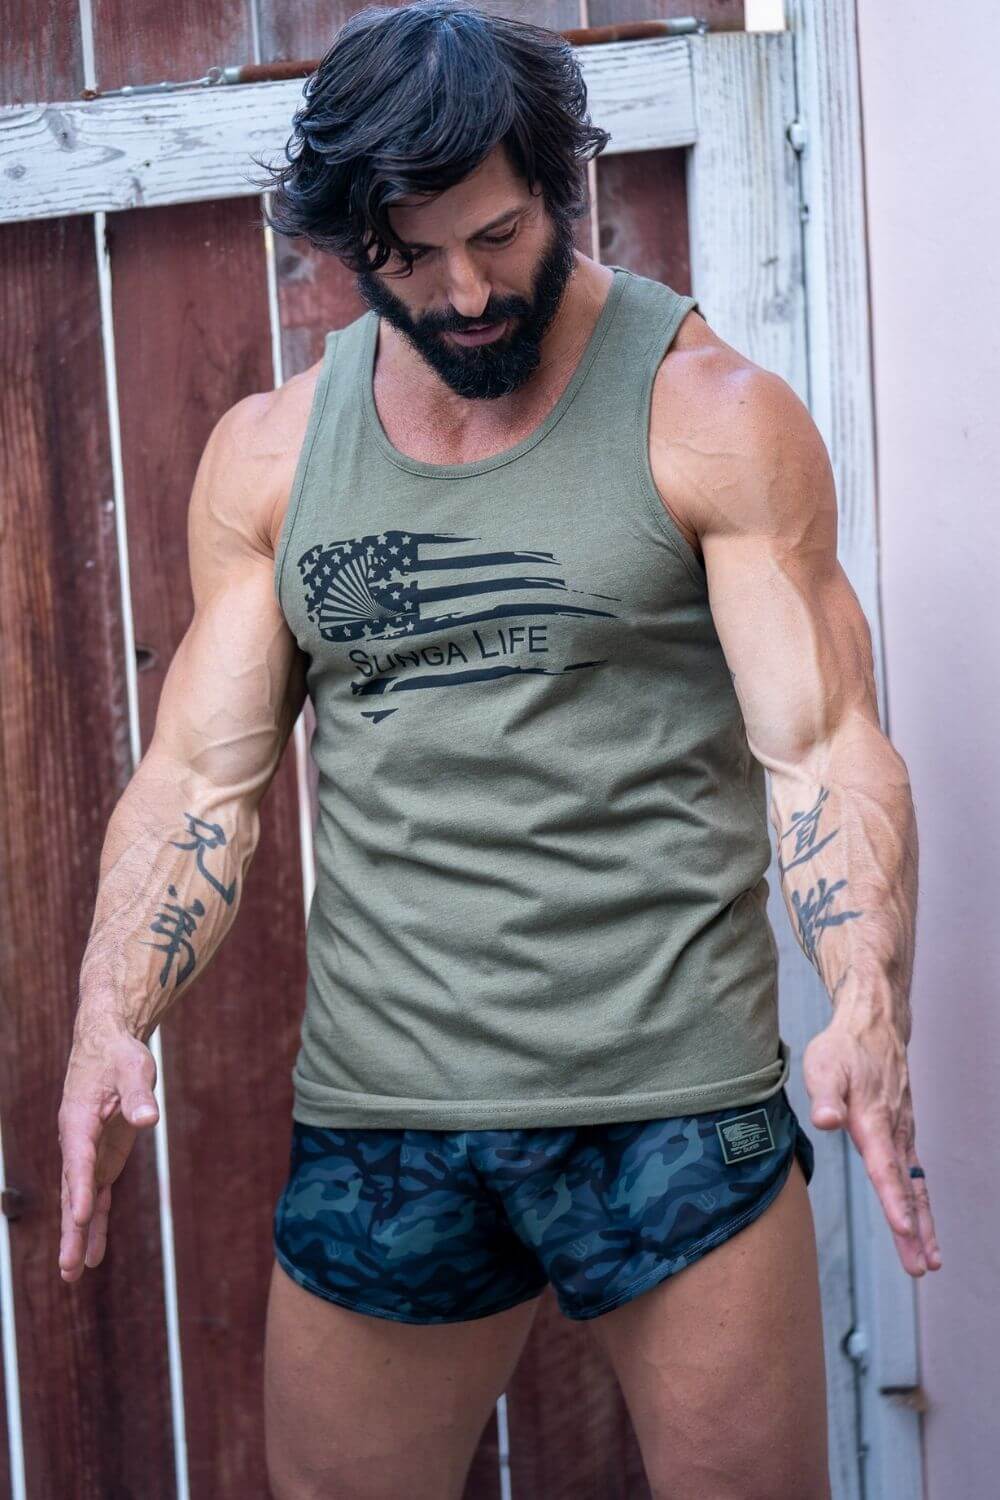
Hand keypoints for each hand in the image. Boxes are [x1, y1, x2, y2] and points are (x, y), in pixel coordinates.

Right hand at [57, 1015, 158, 1282]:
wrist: (107, 1045)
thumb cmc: (119, 1054)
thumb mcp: (134, 1067)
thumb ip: (139, 1093)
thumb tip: (148, 1119)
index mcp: (79, 1120)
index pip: (78, 1160)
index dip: (78, 1188)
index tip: (79, 1217)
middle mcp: (77, 1143)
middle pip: (71, 1192)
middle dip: (70, 1231)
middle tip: (68, 1269)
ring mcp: (88, 1154)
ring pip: (79, 1200)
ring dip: (78, 1235)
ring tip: (72, 1275)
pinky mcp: (102, 1158)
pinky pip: (95, 1195)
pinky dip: (94, 1222)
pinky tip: (94, 1252)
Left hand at [802, 1011, 940, 1277]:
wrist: (873, 1026)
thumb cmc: (842, 1049)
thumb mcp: (823, 1065)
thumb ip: (825, 1095)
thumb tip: (826, 1120)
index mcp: (873, 1120)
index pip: (884, 1167)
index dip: (893, 1200)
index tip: (903, 1228)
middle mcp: (894, 1131)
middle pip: (906, 1187)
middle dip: (915, 1229)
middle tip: (921, 1266)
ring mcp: (903, 1134)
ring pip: (915, 1185)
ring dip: (923, 1224)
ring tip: (929, 1262)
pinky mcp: (903, 1134)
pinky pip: (915, 1175)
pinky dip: (920, 1203)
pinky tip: (923, 1227)